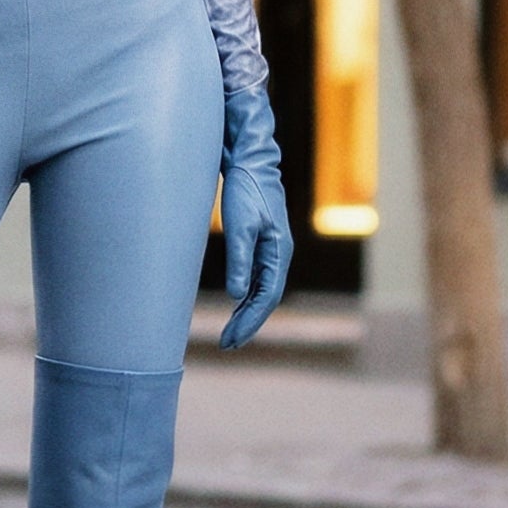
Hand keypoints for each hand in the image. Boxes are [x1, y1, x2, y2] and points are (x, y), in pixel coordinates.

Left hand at [218, 86, 291, 348]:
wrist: (250, 161)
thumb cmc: (246, 190)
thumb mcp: (240, 225)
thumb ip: (239, 260)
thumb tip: (237, 296)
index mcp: (279, 252)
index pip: (267, 297)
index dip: (250, 321)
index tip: (231, 339)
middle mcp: (279, 255)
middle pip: (266, 299)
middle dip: (248, 324)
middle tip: (227, 345)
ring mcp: (272, 250)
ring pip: (262, 291)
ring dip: (247, 314)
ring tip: (229, 334)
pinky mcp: (261, 243)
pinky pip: (257, 279)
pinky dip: (246, 296)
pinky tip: (234, 305)